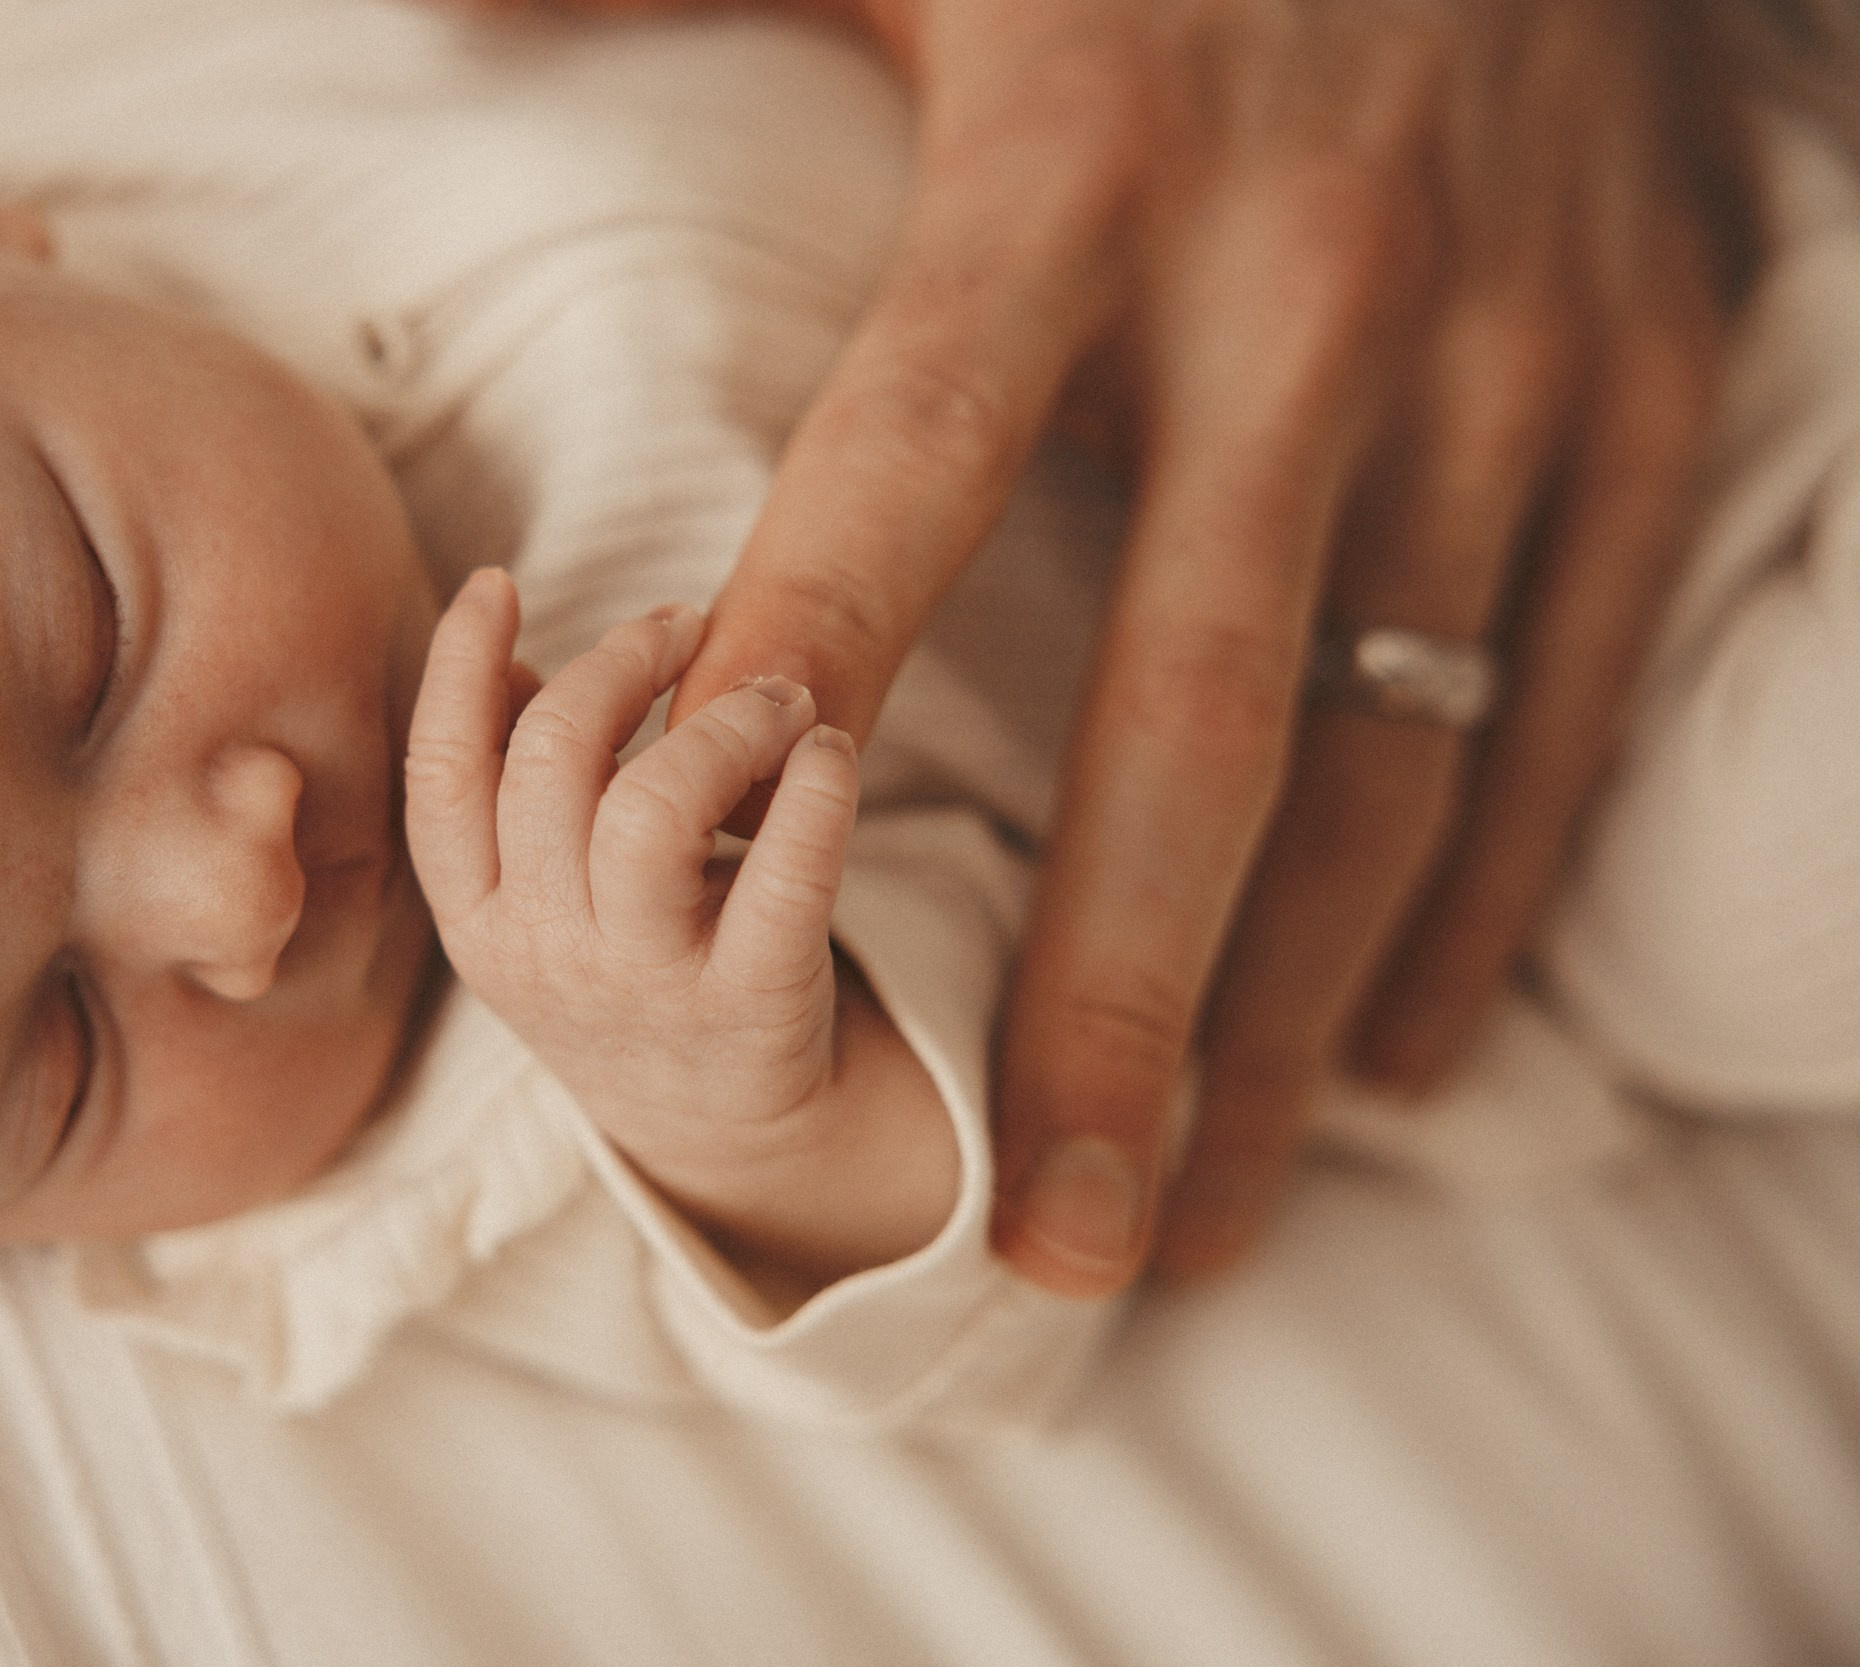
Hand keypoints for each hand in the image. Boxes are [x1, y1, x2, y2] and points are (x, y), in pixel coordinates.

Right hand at [406, 571, 950, 1281]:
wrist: (716, 1134)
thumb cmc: (621, 974)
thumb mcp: (537, 902)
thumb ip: (509, 788)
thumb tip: (500, 658)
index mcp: (477, 918)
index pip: (441, 774)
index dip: (458, 665)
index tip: (501, 581)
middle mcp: (544, 953)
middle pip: (553, 762)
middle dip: (620, 661)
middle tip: (684, 625)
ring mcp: (645, 984)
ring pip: (651, 810)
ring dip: (721, 720)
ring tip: (775, 698)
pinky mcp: (752, 1005)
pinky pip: (782, 880)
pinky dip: (815, 793)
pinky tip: (830, 749)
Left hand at [465, 0, 1745, 1290]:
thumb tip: (437, 26)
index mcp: (1080, 172)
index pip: (916, 459)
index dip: (813, 668)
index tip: (725, 886)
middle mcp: (1306, 291)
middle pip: (1188, 703)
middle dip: (1108, 998)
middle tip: (1029, 1234)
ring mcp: (1506, 358)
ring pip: (1391, 751)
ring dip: (1285, 1021)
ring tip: (1181, 1218)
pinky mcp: (1651, 389)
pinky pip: (1569, 692)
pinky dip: (1484, 896)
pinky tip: (1391, 1056)